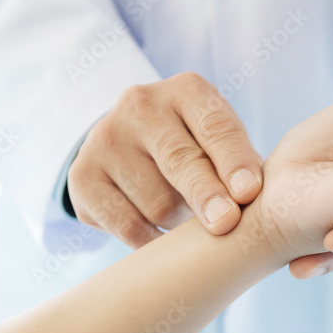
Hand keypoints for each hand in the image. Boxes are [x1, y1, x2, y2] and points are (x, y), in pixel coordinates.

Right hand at [67, 72, 262, 247]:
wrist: (128, 147)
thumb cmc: (194, 149)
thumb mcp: (219, 143)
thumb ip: (239, 165)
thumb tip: (250, 200)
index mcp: (186, 91)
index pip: (214, 127)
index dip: (233, 161)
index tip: (248, 192)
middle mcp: (140, 106)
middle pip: (180, 160)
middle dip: (206, 195)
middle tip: (226, 223)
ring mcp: (105, 139)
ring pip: (156, 202)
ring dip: (179, 223)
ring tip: (185, 218)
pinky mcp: (83, 176)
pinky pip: (127, 225)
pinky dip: (152, 242)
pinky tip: (162, 240)